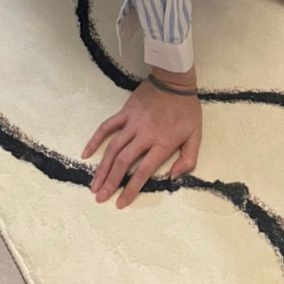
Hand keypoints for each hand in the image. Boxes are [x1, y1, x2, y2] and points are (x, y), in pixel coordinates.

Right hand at [82, 79, 201, 208]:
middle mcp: (144, 135)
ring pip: (113, 148)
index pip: (143, 171)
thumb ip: (188, 159)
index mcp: (162, 143)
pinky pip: (107, 127)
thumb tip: (173, 177)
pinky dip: (95, 140)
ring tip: (93, 184)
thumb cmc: (186, 109)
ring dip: (102, 167)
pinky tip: (87, 153)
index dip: (131, 189)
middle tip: (99, 197)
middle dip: (110, 182)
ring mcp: (132, 123)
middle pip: (124, 162)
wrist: (174, 80)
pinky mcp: (125, 112)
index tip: (120, 203)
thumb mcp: (196, 135)